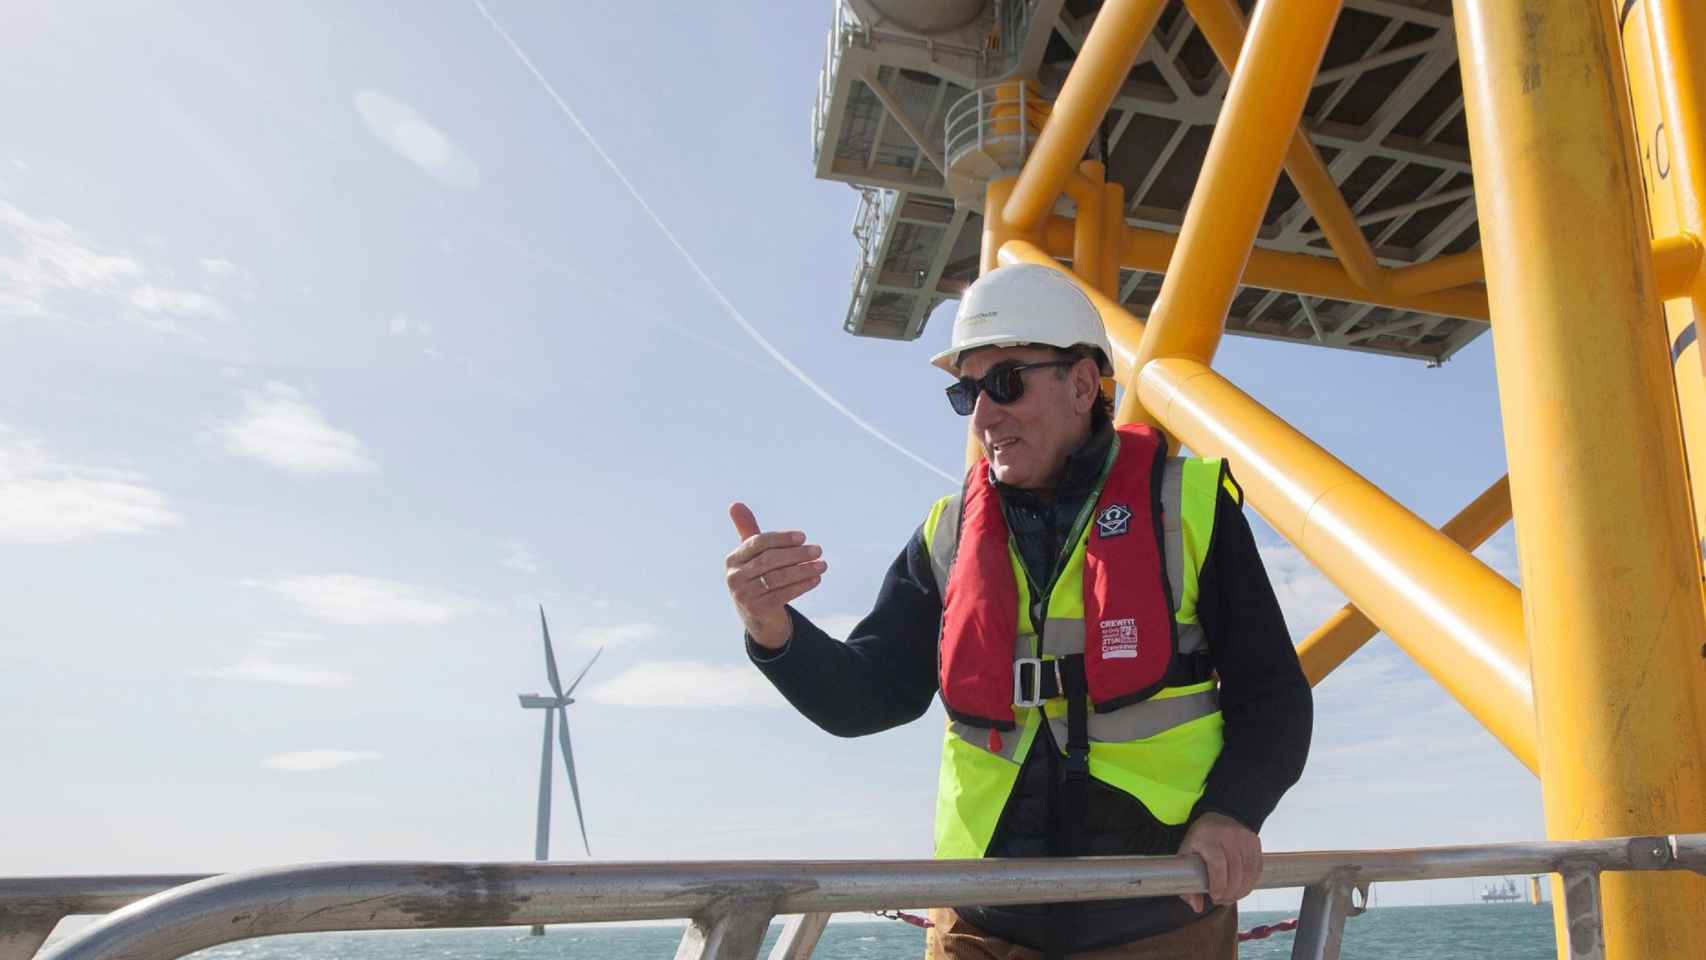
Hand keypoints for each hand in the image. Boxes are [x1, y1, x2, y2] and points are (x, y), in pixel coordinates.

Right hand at [725, 502, 826, 649]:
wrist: (757, 615)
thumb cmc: (757, 576)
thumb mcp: (752, 555)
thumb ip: (748, 530)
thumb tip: (735, 503)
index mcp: (733, 559)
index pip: (757, 542)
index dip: (781, 538)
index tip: (803, 537)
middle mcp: (734, 577)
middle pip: (769, 560)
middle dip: (796, 554)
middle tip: (818, 550)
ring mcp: (744, 595)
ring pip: (778, 578)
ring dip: (803, 570)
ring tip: (822, 565)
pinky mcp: (757, 610)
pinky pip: (783, 594)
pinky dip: (802, 586)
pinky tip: (816, 579)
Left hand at [1178, 812, 1261, 913]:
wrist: (1221, 815)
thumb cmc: (1201, 838)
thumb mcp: (1187, 854)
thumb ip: (1187, 882)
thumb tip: (1197, 907)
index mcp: (1208, 837)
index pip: (1217, 864)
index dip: (1218, 884)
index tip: (1214, 896)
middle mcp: (1228, 836)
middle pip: (1235, 871)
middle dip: (1229, 892)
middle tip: (1221, 900)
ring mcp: (1244, 838)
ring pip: (1248, 872)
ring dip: (1241, 891)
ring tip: (1230, 897)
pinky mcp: (1255, 843)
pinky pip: (1256, 869)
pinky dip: (1250, 883)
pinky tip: (1241, 889)